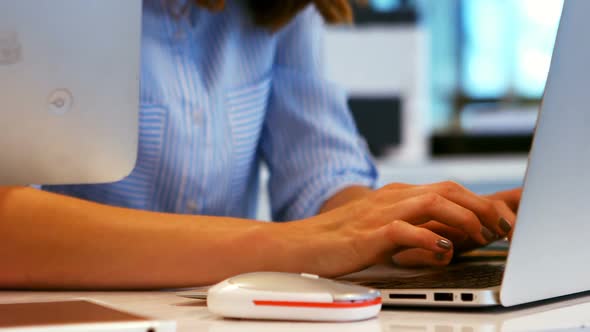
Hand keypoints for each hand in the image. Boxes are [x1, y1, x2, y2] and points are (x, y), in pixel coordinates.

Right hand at [282, 181, 512, 276]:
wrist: (299, 244)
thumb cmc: (339, 240)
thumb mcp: (383, 230)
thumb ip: (413, 229)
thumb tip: (449, 241)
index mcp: (398, 195)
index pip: (448, 189)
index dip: (481, 202)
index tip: (503, 220)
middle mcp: (393, 198)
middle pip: (448, 190)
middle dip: (484, 207)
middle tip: (505, 228)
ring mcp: (380, 213)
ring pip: (433, 202)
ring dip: (464, 218)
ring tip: (482, 236)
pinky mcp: (368, 233)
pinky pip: (405, 230)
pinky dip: (429, 239)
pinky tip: (443, 252)